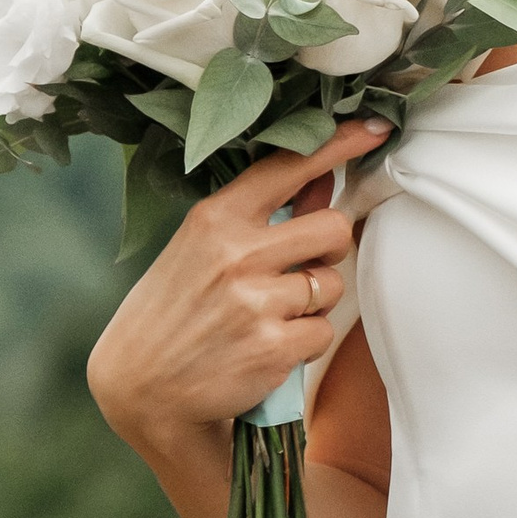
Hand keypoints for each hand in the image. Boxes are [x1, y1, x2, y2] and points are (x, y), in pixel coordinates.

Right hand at [87, 119, 389, 458]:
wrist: (141, 390)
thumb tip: (323, 181)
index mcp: (215, 219)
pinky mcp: (272, 347)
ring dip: (313, 304)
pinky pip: (323, 332)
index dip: (336, 144)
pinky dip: (304, 344)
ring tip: (268, 318)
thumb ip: (263, 218)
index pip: (288, 166)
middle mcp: (235, 253)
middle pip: (333, 227)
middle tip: (300, 271)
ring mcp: (254, 301)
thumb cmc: (174, 313)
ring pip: (332, 285)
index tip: (375, 127)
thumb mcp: (202, 252)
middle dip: (329, 251)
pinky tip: (265, 350)